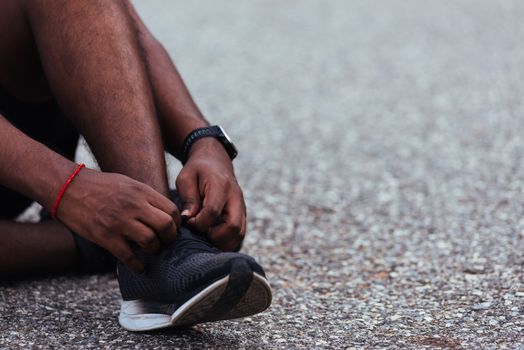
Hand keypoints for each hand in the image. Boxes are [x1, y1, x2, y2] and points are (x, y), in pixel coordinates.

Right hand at [56, 168, 179, 271]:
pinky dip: (137, 265)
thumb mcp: (129, 183)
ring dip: (154, 250)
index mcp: (141, 192)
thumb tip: (164, 214)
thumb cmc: (101, 186)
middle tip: (165, 242)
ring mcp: (119, 222)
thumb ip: (147, 197)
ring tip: (151, 250)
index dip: (176, 223)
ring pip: (150, 241)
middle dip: (170, 237)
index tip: (172, 229)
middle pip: (166, 225)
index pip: (171, 210)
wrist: (69, 187)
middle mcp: (133, 206)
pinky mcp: (105, 236)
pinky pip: (128, 256)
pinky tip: (139, 266)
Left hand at [176, 138, 245, 250]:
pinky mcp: (242, 214)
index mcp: (221, 185)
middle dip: (215, 238)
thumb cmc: (198, 170)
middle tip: (200, 236)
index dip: (199, 223)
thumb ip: (188, 198)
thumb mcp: (186, 177)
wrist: (216, 161)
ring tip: (206, 239)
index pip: (213, 211)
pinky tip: (213, 239)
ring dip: (223, 243)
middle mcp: (235, 197)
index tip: (189, 223)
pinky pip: (240, 234)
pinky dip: (228, 241)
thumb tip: (188, 220)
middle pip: (233, 226)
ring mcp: (242, 207)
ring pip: (240, 234)